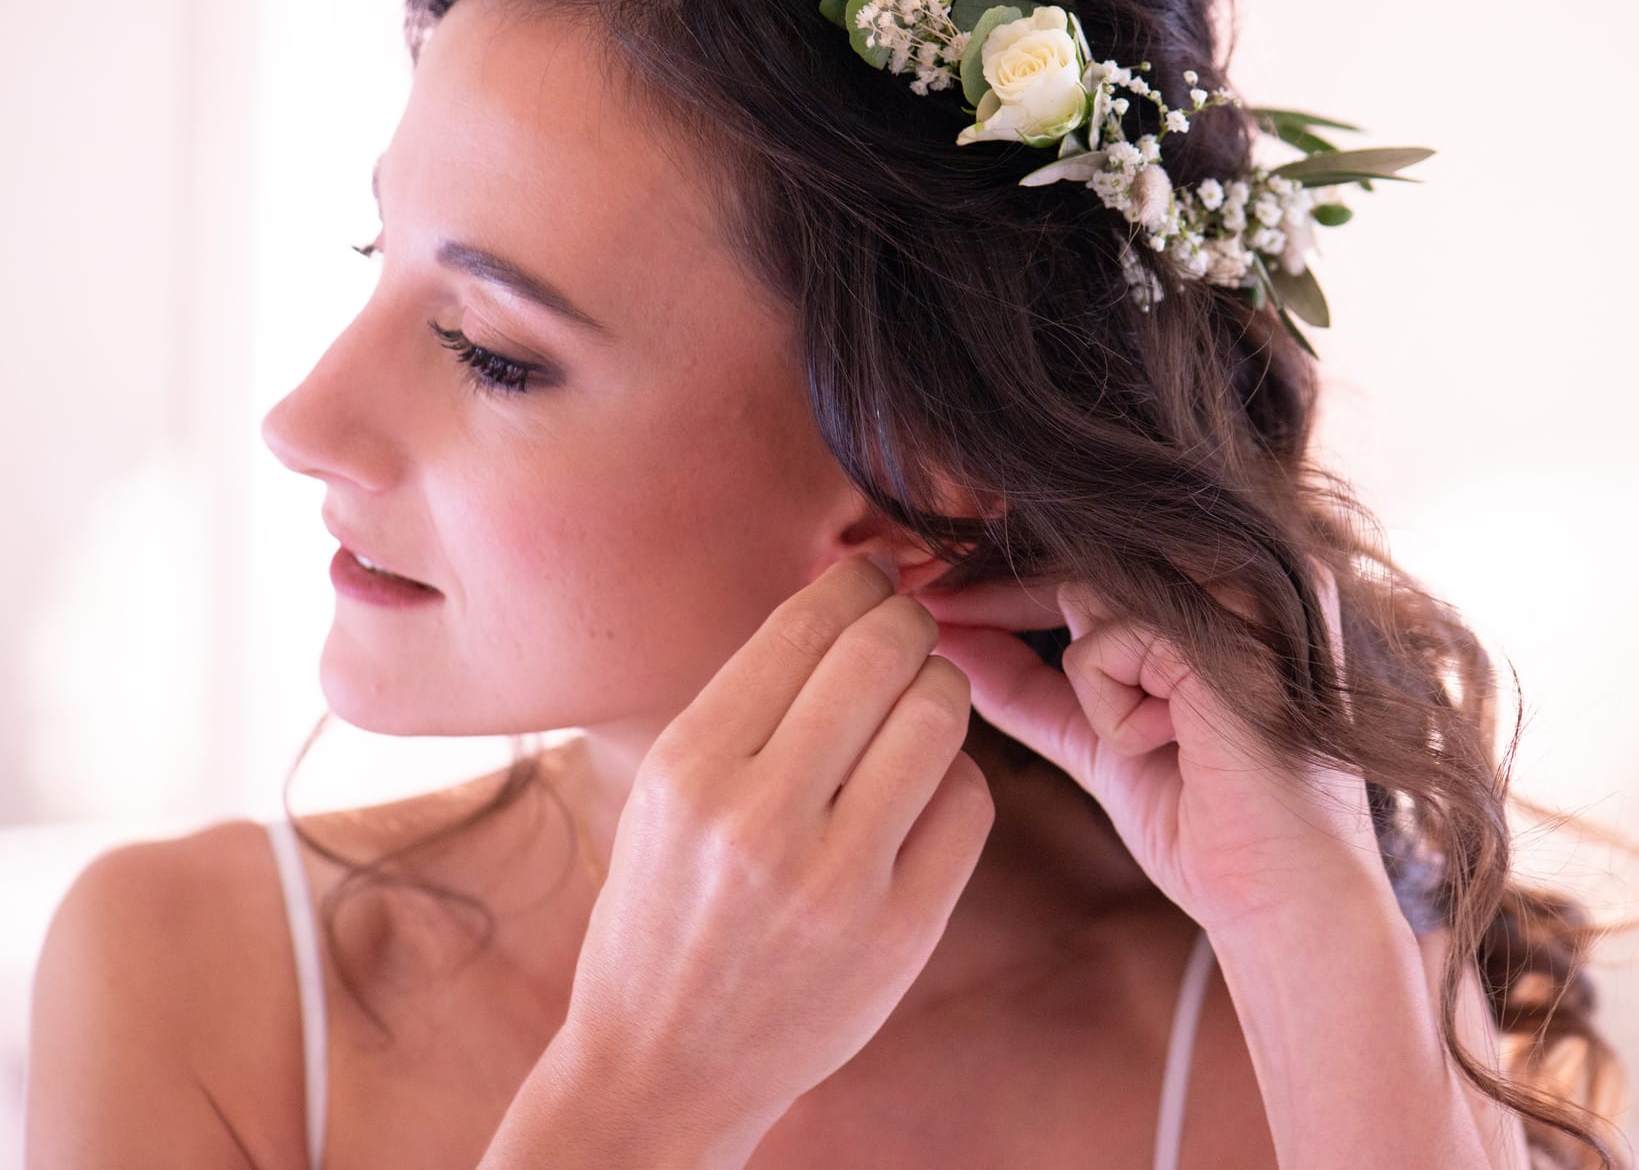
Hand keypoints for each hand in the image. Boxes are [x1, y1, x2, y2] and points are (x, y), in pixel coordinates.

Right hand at [561, 555, 993, 1138]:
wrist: (665, 1065)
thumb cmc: (664, 911)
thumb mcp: (669, 795)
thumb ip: (751, 705)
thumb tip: (847, 598)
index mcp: (690, 769)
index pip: (805, 627)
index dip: (857, 583)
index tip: (875, 578)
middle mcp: (760, 818)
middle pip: (883, 656)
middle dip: (910, 622)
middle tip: (911, 626)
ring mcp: (838, 880)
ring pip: (938, 719)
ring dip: (941, 691)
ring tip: (919, 704)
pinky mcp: (902, 930)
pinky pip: (969, 804)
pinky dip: (958, 778)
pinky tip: (923, 789)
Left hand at [912, 563, 1383, 931]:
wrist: (1286, 905)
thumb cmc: (1210, 828)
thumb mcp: (1102, 741)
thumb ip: (1033, 691)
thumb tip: (945, 640)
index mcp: (1228, 587)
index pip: (1095, 560)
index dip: (1006, 584)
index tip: (930, 603)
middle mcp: (1246, 571)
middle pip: (1082, 559)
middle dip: (998, 596)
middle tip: (924, 604)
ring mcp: (1245, 593)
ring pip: (1087, 596)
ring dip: (1091, 688)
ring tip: (1161, 742)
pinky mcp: (1229, 631)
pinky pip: (1105, 639)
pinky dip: (1112, 707)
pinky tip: (1174, 745)